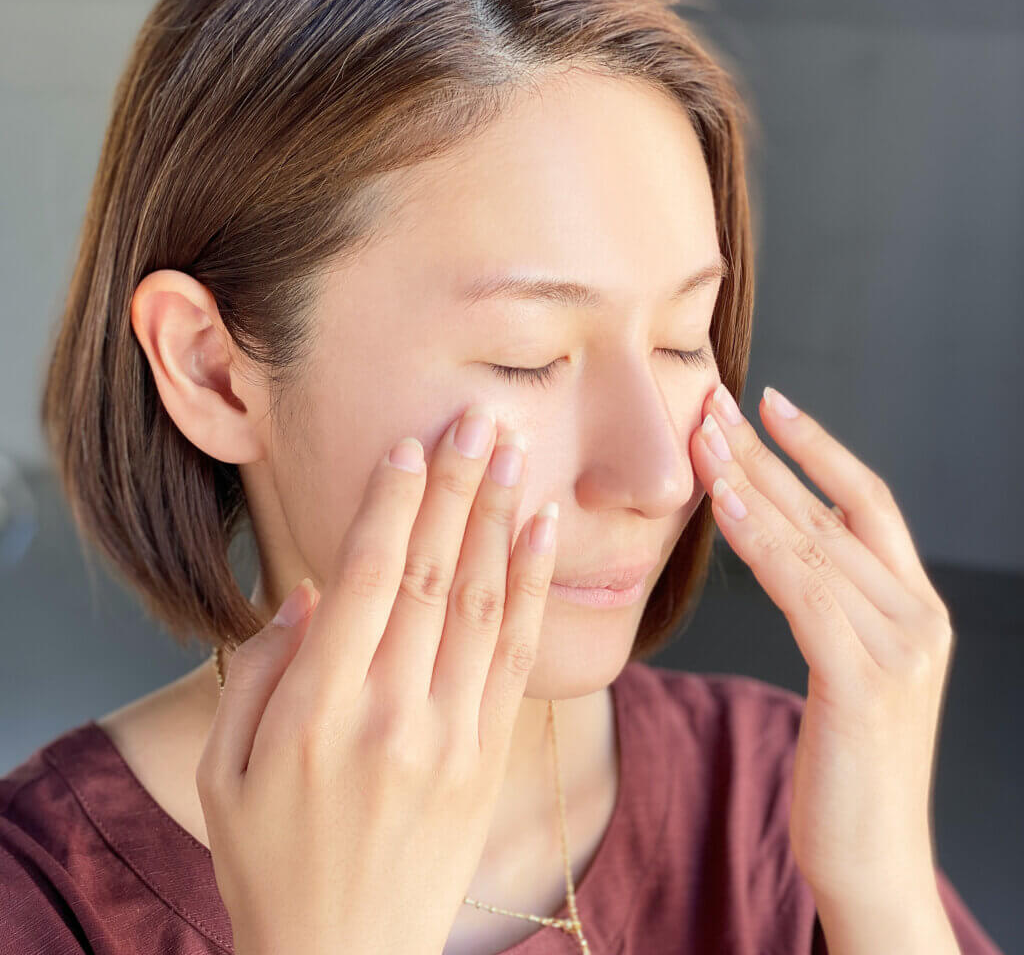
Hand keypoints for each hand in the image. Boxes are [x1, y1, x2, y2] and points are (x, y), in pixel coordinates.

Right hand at [195, 406, 558, 954]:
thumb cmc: (271, 862)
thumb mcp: (227, 769)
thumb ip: (261, 670)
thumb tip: (309, 591)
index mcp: (319, 710)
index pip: (366, 578)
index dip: (391, 503)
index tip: (409, 444)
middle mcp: (392, 712)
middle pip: (432, 574)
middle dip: (455, 486)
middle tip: (475, 418)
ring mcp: (451, 735)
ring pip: (481, 602)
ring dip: (499, 518)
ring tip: (512, 452)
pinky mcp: (490, 755)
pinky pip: (517, 655)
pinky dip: (530, 585)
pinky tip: (542, 531)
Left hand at [690, 383, 954, 907]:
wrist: (872, 864)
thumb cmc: (845, 766)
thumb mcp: (845, 669)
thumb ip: (827, 605)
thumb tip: (777, 543)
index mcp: (914, 607)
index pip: (868, 502)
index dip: (819, 447)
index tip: (769, 402)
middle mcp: (917, 616)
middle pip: (833, 510)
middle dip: (768, 452)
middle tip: (714, 404)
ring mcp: (899, 648)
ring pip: (815, 542)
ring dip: (754, 484)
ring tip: (705, 440)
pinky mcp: (865, 683)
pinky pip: (803, 593)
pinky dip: (761, 544)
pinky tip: (724, 506)